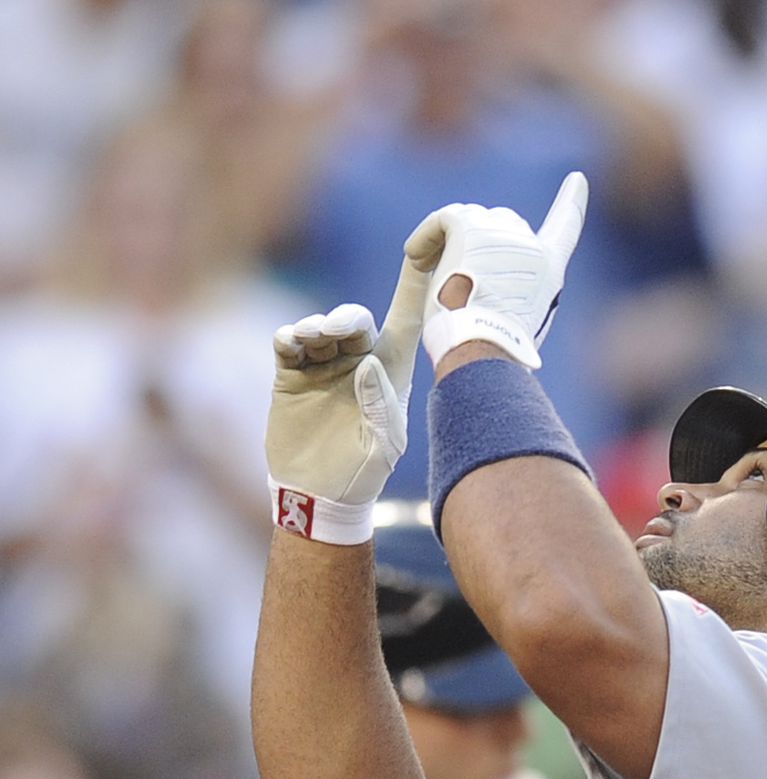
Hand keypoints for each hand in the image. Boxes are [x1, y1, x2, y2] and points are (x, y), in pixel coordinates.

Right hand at [266, 257, 428, 541]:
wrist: (319, 496)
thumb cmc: (363, 473)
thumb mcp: (382, 445)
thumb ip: (380, 404)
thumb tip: (366, 362)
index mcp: (391, 370)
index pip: (409, 315)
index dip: (417, 280)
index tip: (426, 242)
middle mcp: (358, 360)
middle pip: (357, 319)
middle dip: (346, 320)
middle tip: (333, 335)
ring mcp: (324, 365)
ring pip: (321, 327)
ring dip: (317, 328)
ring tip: (311, 341)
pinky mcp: (292, 374)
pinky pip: (289, 344)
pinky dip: (290, 338)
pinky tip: (291, 343)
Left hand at [405, 171, 588, 370]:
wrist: (479, 348)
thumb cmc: (490, 352)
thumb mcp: (517, 327)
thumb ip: (514, 292)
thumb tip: (486, 281)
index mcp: (549, 270)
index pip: (566, 227)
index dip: (572, 203)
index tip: (577, 181)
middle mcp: (531, 244)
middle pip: (500, 225)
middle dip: (475, 246)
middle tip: (452, 278)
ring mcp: (501, 232)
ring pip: (469, 221)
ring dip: (448, 243)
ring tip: (430, 271)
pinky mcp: (469, 228)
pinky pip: (442, 220)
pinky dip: (425, 237)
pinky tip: (415, 258)